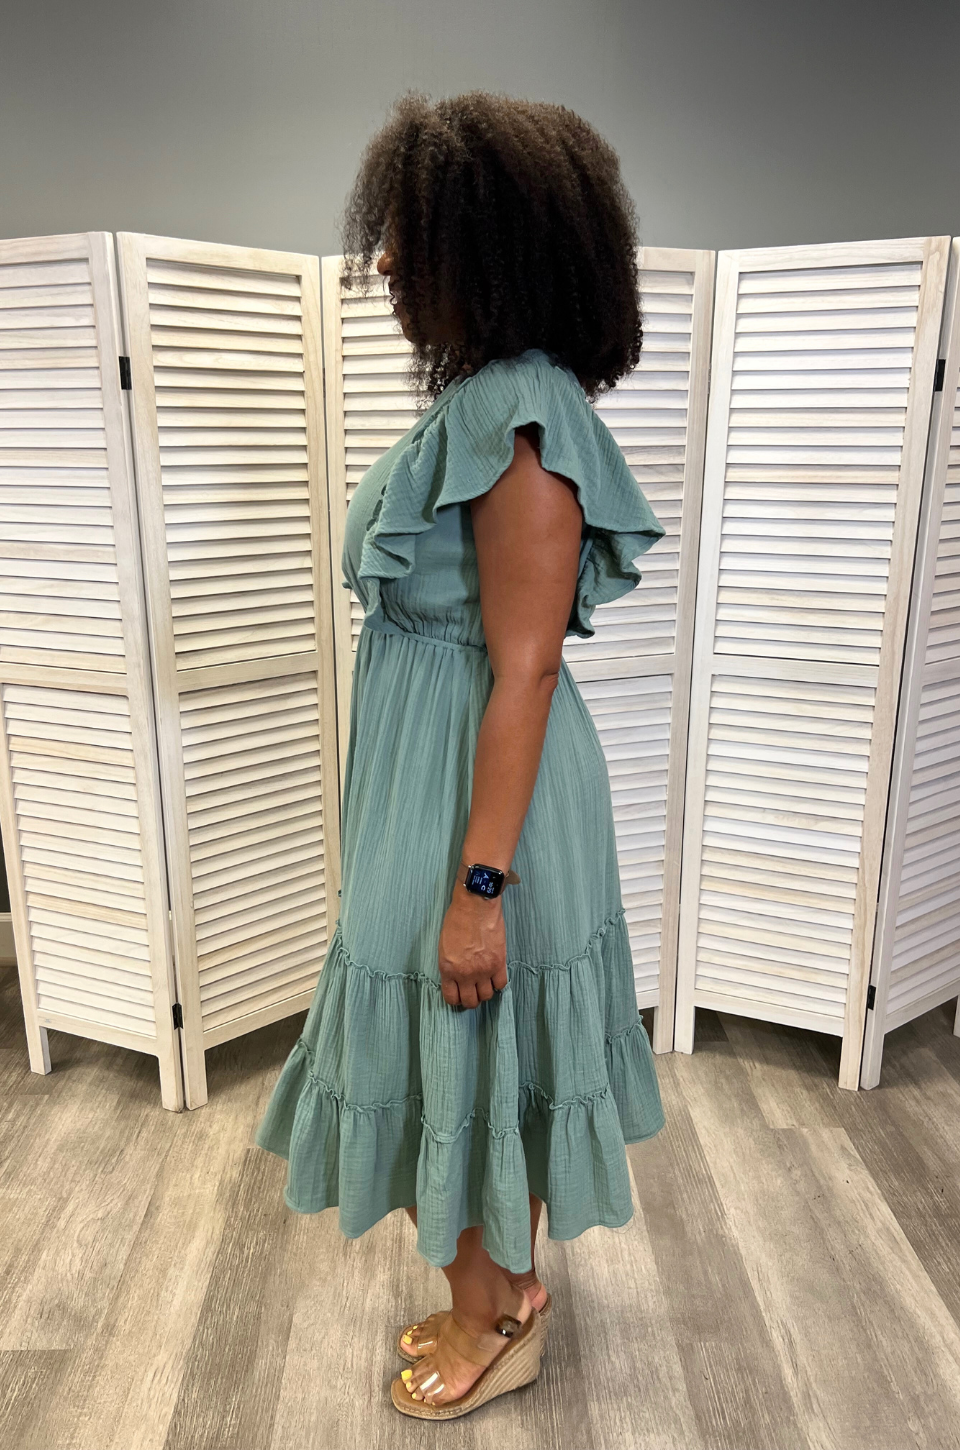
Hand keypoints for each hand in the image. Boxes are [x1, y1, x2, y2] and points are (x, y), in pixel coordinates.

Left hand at [437, 884, 508, 1008]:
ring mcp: (483, 970)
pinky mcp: (499, 962)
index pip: (452, 998)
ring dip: (485, 992)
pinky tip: (495, 976)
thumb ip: (450, 964)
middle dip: (471, 999)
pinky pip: (501, 984)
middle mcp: (465, 974)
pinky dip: (498, 983)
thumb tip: (456, 976)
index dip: (456, 999)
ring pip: (487, 996)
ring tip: (484, 983)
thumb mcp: (444, 945)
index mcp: (448, 969)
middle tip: (473, 991)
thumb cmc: (457, 919)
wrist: (475, 904)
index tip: (460, 994)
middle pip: (471, 1001)